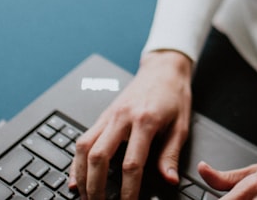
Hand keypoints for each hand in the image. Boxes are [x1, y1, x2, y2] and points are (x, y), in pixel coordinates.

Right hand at [69, 50, 192, 199]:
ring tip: (85, 196)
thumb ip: (171, 154)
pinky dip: (76, 161)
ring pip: (84, 148)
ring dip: (81, 176)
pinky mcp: (103, 116)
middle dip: (95, 187)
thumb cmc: (174, 95)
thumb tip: (169, 179)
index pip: (131, 163)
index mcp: (145, 121)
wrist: (163, 69)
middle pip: (99, 157)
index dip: (128, 190)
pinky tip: (75, 178)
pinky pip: (83, 139)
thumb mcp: (181, 125)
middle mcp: (122, 118)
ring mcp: (109, 116)